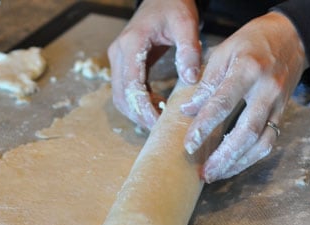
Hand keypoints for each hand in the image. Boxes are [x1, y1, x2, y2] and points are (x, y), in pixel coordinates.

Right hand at [108, 0, 201, 128]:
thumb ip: (188, 50)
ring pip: (120, 96)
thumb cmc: (174, 6)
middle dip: (138, 115)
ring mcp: (118, 58)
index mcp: (131, 44)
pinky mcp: (123, 63)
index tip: (157, 123)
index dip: (143, 108)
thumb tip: (191, 79)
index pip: (131, 86)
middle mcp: (118, 53)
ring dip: (137, 111)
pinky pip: (126, 90)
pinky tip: (158, 106)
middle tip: (159, 128)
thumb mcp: (186, 24)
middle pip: (121, 95)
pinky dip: (139, 102)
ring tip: (160, 119)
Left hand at [181, 12, 307, 182]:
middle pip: (247, 132)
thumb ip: (206, 83)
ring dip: (238, 163)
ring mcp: (278, 104)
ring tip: (215, 175)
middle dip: (224, 157)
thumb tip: (187, 111)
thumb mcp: (224, 52)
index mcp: (248, 70)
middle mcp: (266, 91)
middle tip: (204, 173)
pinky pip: (269, 141)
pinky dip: (250, 158)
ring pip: (261, 143)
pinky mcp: (283, 114)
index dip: (204, 126)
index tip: (188, 144)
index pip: (223, 103)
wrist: (292, 37)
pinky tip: (232, 165)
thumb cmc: (252, 42)